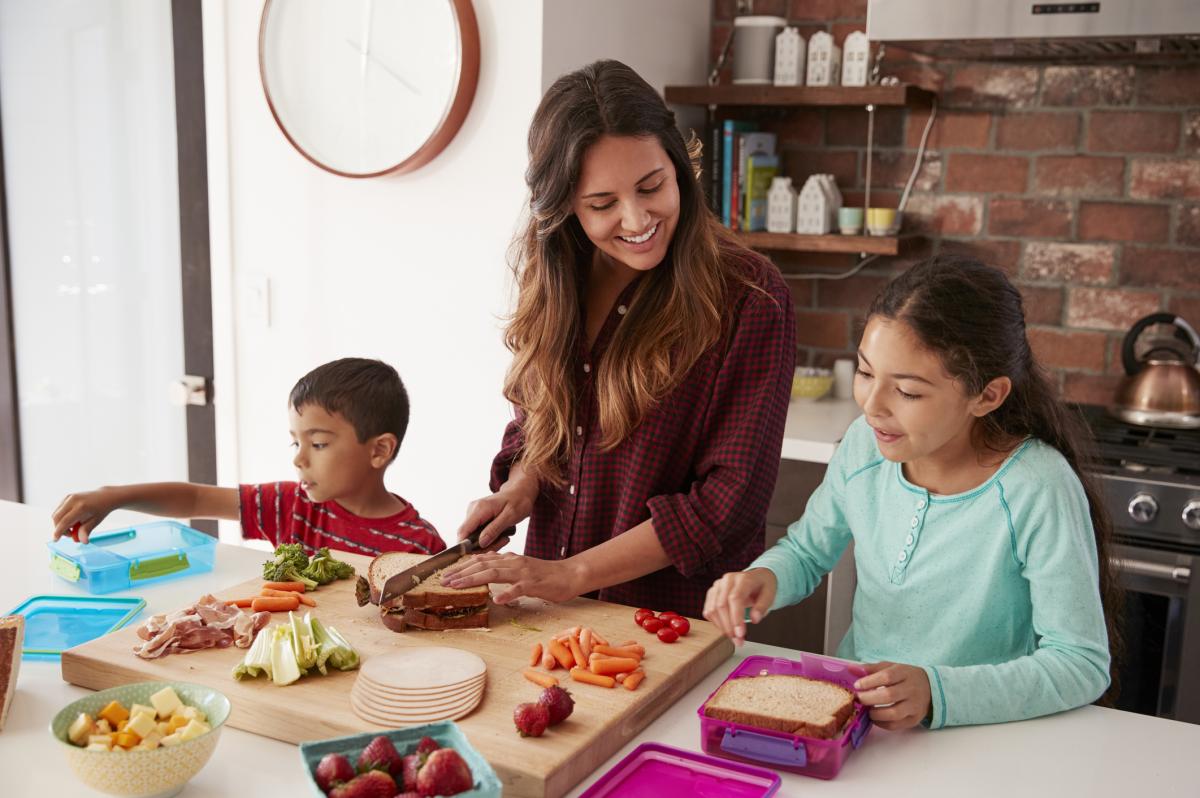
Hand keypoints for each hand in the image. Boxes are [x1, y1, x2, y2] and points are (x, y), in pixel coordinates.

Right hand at [51, 488, 118, 542]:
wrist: (104, 496)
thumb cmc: (100, 510)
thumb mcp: (95, 522)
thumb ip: (86, 531)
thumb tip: (83, 542)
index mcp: (81, 507)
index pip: (65, 521)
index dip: (59, 532)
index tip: (56, 540)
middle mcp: (73, 500)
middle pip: (57, 518)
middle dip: (59, 528)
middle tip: (71, 534)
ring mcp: (69, 497)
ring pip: (56, 514)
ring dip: (60, 523)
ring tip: (74, 526)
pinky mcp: (67, 497)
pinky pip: (59, 510)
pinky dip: (62, 517)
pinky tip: (73, 519)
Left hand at [440, 551, 581, 603]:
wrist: (569, 574)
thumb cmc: (545, 575)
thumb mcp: (520, 568)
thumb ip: (504, 567)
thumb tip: (486, 566)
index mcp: (509, 559)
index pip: (481, 560)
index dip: (462, 566)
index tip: (446, 574)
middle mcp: (513, 562)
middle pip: (482, 565)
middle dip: (461, 573)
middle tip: (444, 581)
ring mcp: (523, 572)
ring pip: (495, 574)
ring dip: (474, 580)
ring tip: (458, 586)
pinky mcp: (534, 584)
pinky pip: (519, 589)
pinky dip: (507, 593)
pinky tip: (497, 599)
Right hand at [457, 471, 537, 548]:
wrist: (520, 491)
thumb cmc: (518, 501)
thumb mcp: (510, 516)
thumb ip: (494, 529)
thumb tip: (480, 543)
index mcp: (479, 509)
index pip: (463, 532)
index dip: (467, 547)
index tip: (483, 553)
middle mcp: (472, 510)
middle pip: (467, 537)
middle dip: (483, 546)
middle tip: (503, 542)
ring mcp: (473, 513)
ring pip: (472, 537)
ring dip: (487, 543)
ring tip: (504, 538)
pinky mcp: (476, 517)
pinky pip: (476, 533)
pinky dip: (487, 538)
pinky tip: (500, 535)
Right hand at [702, 568, 777, 646]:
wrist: (756, 578)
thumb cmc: (762, 586)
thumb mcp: (770, 594)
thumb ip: (762, 607)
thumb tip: (755, 619)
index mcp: (743, 579)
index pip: (735, 598)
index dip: (736, 618)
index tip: (740, 633)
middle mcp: (727, 580)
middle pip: (721, 605)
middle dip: (728, 627)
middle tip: (738, 640)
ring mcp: (717, 586)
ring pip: (712, 609)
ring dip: (721, 627)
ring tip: (734, 637)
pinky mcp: (712, 593)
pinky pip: (708, 611)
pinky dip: (716, 622)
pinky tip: (726, 628)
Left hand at [853, 662, 931, 730]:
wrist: (931, 688)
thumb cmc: (905, 676)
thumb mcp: (891, 667)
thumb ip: (871, 668)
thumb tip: (851, 669)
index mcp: (904, 673)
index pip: (886, 677)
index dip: (869, 681)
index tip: (857, 685)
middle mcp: (911, 690)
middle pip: (889, 695)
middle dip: (869, 698)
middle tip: (858, 699)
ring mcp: (914, 706)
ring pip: (893, 713)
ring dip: (875, 713)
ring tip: (866, 709)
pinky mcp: (914, 719)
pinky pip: (896, 725)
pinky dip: (882, 723)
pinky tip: (875, 718)